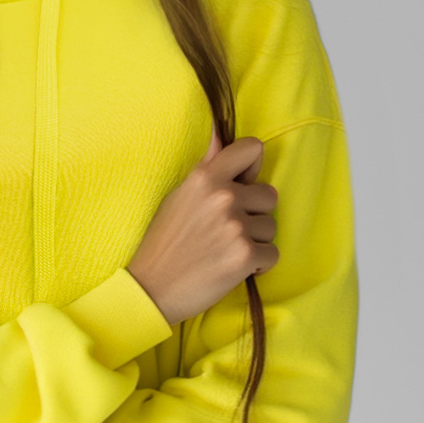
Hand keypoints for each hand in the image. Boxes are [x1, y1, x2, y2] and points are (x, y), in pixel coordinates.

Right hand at [126, 128, 278, 327]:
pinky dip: (257, 265)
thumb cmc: (163, 242)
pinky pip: (272, 254)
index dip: (252, 167)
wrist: (151, 289)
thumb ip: (206, 167)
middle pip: (269, 195)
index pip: (252, 149)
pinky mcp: (245, 256)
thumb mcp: (179, 196)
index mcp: (205, 177)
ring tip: (226, 251)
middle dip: (254, 213)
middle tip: (228, 230)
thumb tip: (219, 133)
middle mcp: (223, 197)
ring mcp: (235, 227)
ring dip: (255, 241)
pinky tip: (234, 268)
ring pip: (270, 227)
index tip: (243, 184)